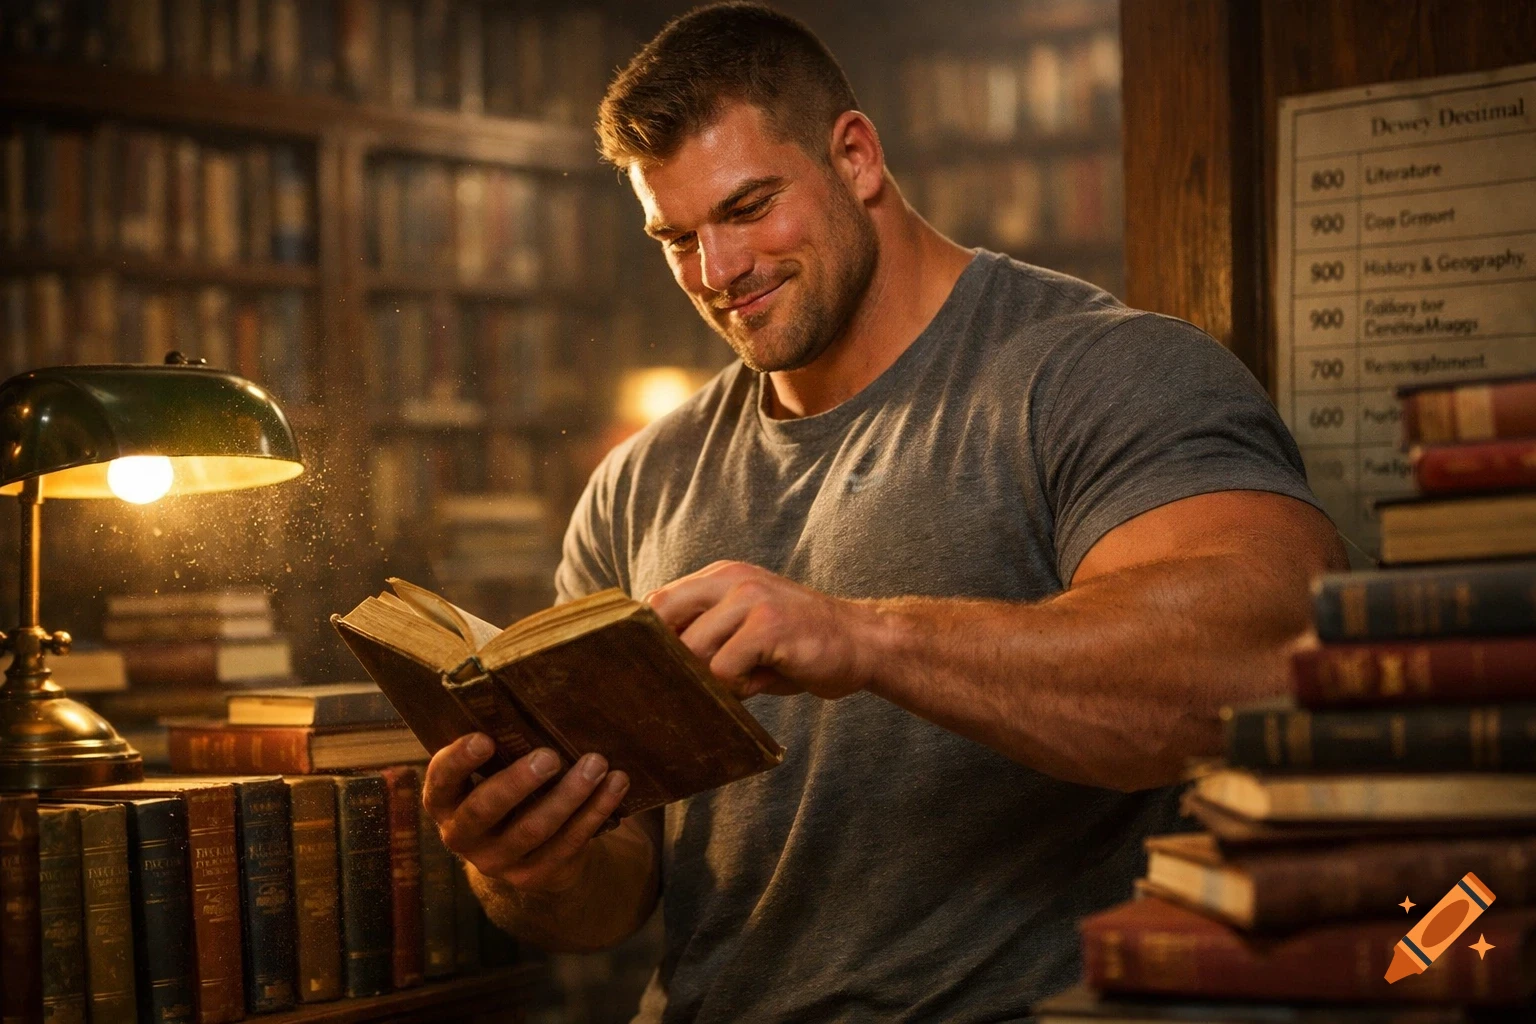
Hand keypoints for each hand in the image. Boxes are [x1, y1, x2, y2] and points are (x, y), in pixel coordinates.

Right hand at [423, 733, 629, 895]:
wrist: (524, 851)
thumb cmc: (507, 787)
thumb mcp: (492, 770)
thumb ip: (500, 747)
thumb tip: (533, 697)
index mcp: (445, 801)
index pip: (440, 780)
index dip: (459, 761)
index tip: (485, 739)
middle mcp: (462, 835)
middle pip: (485, 809)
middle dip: (518, 781)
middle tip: (550, 756)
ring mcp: (497, 860)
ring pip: (534, 828)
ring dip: (570, 794)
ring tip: (597, 763)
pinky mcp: (534, 875)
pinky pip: (568, 843)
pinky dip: (595, 811)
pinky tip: (616, 785)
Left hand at [646, 561, 876, 698]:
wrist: (861, 642)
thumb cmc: (797, 643)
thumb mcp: (744, 626)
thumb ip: (704, 632)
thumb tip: (652, 663)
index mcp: (721, 576)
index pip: (659, 602)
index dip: (651, 640)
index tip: (660, 668)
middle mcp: (731, 579)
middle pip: (664, 622)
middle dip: (676, 661)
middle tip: (701, 682)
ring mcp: (750, 598)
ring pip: (693, 651)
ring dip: (714, 678)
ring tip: (748, 676)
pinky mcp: (768, 625)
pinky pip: (725, 670)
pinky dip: (740, 687)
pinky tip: (766, 678)